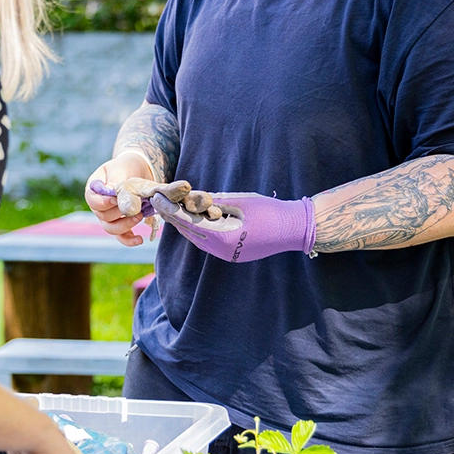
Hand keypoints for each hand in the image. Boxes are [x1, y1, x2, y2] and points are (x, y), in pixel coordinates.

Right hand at [84, 152, 156, 247]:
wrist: (138, 170)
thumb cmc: (126, 166)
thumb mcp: (120, 169)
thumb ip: (115, 181)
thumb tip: (112, 193)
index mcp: (93, 190)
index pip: (93, 201)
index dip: (104, 203)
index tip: (116, 199)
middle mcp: (98, 206)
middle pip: (103, 217)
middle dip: (119, 213)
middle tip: (135, 205)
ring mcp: (108, 217)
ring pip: (111, 229)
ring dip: (126, 225)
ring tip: (139, 216)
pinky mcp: (121, 223)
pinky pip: (122, 237)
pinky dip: (130, 240)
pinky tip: (140, 239)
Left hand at [150, 192, 315, 263]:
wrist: (295, 229)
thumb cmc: (270, 212)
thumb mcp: (240, 201)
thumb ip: (215, 201)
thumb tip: (193, 198)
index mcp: (223, 238)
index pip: (189, 223)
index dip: (171, 210)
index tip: (157, 198)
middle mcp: (222, 251)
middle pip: (190, 234)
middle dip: (173, 218)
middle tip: (158, 203)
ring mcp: (228, 255)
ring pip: (198, 240)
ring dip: (184, 225)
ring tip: (169, 211)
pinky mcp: (233, 254)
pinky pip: (209, 243)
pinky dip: (197, 231)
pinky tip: (190, 221)